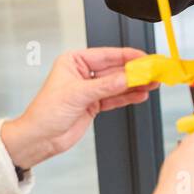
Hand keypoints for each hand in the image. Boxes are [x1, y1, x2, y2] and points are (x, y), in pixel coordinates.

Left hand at [0, 47, 156, 170]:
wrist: (39, 138)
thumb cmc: (45, 112)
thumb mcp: (77, 95)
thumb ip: (105, 86)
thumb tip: (127, 77)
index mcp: (73, 61)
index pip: (106, 55)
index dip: (127, 56)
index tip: (144, 57)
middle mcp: (82, 73)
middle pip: (115, 69)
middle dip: (135, 71)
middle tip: (153, 71)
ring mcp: (90, 89)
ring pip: (118, 84)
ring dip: (135, 84)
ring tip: (153, 83)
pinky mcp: (94, 104)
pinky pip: (116, 98)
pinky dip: (129, 96)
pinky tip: (141, 94)